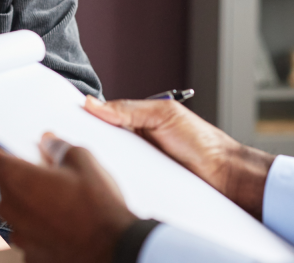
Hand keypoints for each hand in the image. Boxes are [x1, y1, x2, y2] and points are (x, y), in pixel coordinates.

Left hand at [0, 134, 137, 262]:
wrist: (113, 249)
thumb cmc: (98, 208)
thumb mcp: (83, 161)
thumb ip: (59, 147)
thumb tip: (49, 143)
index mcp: (17, 177)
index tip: (1, 140)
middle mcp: (10, 206)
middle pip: (5, 178)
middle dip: (25, 172)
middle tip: (52, 171)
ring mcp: (18, 232)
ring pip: (18, 205)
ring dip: (33, 199)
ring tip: (64, 200)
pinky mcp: (28, 252)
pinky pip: (28, 229)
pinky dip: (41, 223)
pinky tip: (64, 221)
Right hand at [85, 96, 274, 217]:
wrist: (225, 175)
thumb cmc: (202, 142)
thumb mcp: (164, 115)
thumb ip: (129, 109)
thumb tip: (94, 104)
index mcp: (138, 123)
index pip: (103, 121)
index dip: (86, 121)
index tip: (68, 122)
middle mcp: (136, 145)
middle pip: (104, 145)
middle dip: (91, 146)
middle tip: (75, 146)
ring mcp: (140, 169)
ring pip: (112, 167)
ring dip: (105, 166)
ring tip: (93, 166)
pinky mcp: (145, 189)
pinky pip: (125, 186)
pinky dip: (118, 184)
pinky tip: (111, 184)